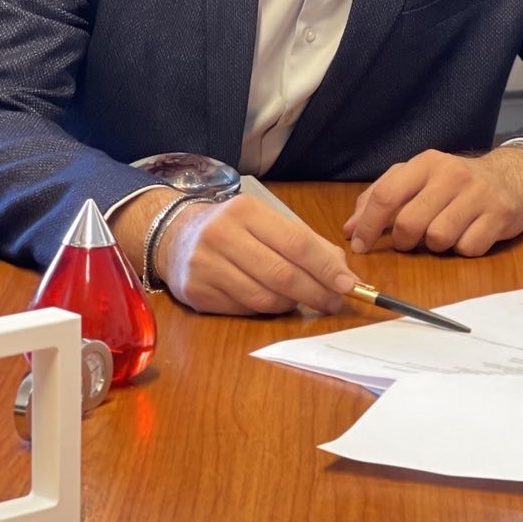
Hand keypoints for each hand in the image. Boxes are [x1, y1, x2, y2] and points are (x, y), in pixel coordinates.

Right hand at [152, 193, 357, 315]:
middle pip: (282, 274)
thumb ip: (306, 242)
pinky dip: (266, 310)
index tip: (348, 284)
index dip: (326, 267)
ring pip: (264, 298)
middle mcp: (222, 236)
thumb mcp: (267, 222)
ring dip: (292, 304)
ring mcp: (205, 266)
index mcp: (246, 211)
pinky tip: (273, 302)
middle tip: (335, 302)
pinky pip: (244, 309)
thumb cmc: (233, 228)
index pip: (297, 243)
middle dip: (316, 292)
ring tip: (303, 300)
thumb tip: (341, 271)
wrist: (174, 236)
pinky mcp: (196, 293)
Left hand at [343, 148, 522, 256]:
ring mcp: (478, 195)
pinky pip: (467, 248)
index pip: (385, 195)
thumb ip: (382, 198)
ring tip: (443, 234)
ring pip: (438, 239)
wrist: (513, 176)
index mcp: (426, 163)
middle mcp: (452, 175)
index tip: (359, 245)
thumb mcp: (419, 178)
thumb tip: (349, 229)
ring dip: (436, 246)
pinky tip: (468, 234)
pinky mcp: (499, 216)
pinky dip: (463, 248)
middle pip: (410, 224)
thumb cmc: (456, 183)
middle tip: (410, 241)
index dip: (368, 225)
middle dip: (404, 241)